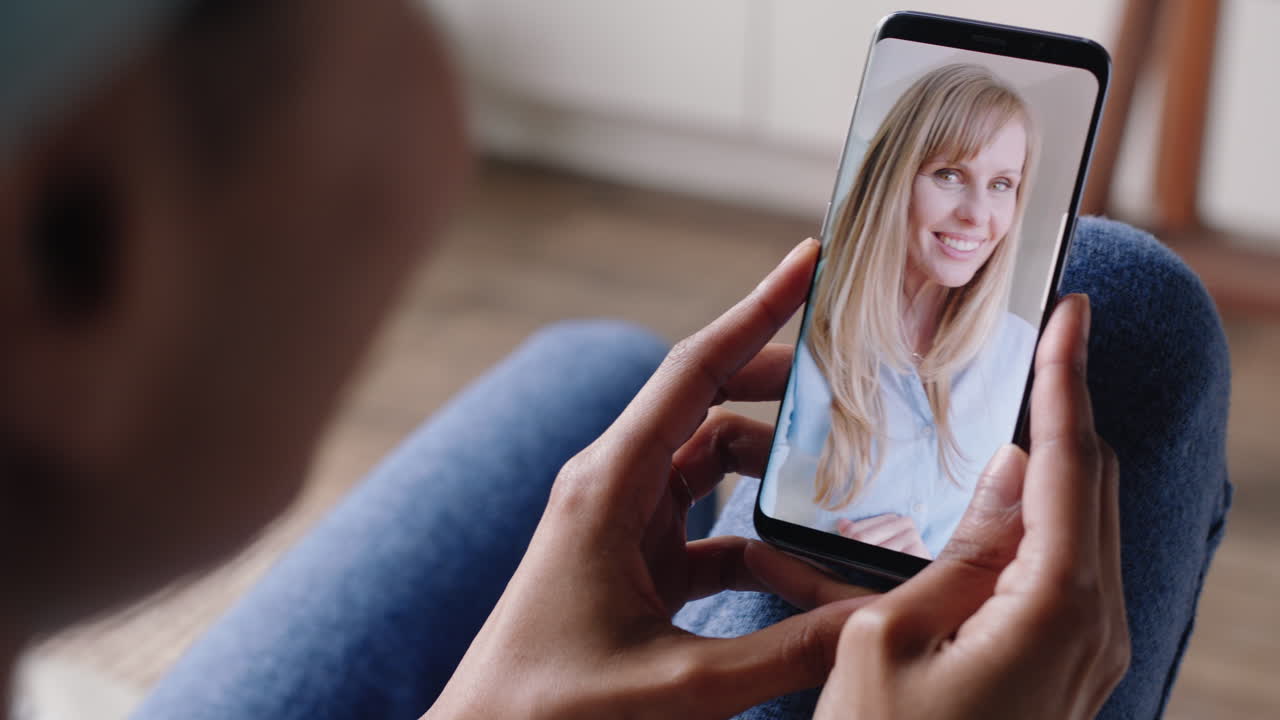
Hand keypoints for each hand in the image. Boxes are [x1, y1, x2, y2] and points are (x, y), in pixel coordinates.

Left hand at [427, 239, 874, 719]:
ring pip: (711, 469)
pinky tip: (804, 568)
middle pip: (710, 409)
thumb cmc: (551, 710)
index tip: (809, 261)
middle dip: (783, 393)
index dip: (756, 310)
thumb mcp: (680, 683)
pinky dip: (756, 540)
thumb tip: (879, 622)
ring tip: (848, 481)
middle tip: (859, 379)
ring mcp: (620, 524)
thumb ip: (785, 652)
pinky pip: (707, 530)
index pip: (694, 371)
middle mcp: (612, 487)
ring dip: (773, 476)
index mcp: (609, 485)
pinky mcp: (630, 562)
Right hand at [815, 294, 1129, 719]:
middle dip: (1067, 405)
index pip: (1071, 463)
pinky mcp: (1067, 669)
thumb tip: (1015, 478)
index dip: (1065, 378)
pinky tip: (1006, 499)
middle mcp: (1095, 626)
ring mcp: (1088, 653)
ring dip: (1057, 459)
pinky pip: (1072, 567)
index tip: (1069, 309)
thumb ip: (960, 555)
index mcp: (1054, 608)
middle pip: (1094, 484)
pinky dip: (1045, 514)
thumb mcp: (885, 641)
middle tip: (1036, 342)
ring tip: (1017, 404)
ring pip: (1088, 525)